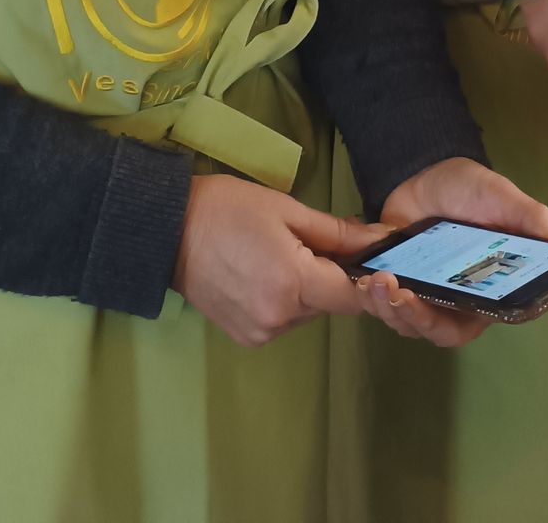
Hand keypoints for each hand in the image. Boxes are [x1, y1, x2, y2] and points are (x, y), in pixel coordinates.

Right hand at [173, 174, 388, 348]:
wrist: (167, 230)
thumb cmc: (229, 209)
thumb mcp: (286, 210)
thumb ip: (336, 232)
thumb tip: (380, 240)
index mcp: (294, 284)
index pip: (353, 297)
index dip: (366, 278)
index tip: (365, 257)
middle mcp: (280, 319)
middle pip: (329, 304)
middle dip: (328, 276)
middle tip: (307, 242)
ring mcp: (261, 333)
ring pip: (307, 313)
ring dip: (305, 290)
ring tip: (277, 255)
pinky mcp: (246, 338)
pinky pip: (282, 320)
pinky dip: (283, 301)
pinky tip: (261, 274)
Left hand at [358, 159, 547, 347]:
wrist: (425, 172)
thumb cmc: (471, 189)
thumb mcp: (501, 196)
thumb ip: (528, 217)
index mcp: (491, 289)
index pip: (483, 321)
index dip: (463, 323)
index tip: (444, 307)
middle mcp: (459, 301)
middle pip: (439, 331)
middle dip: (417, 318)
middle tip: (401, 293)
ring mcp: (426, 295)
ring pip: (407, 323)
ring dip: (389, 308)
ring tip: (377, 281)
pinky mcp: (397, 285)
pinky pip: (383, 306)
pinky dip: (372, 297)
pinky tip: (364, 279)